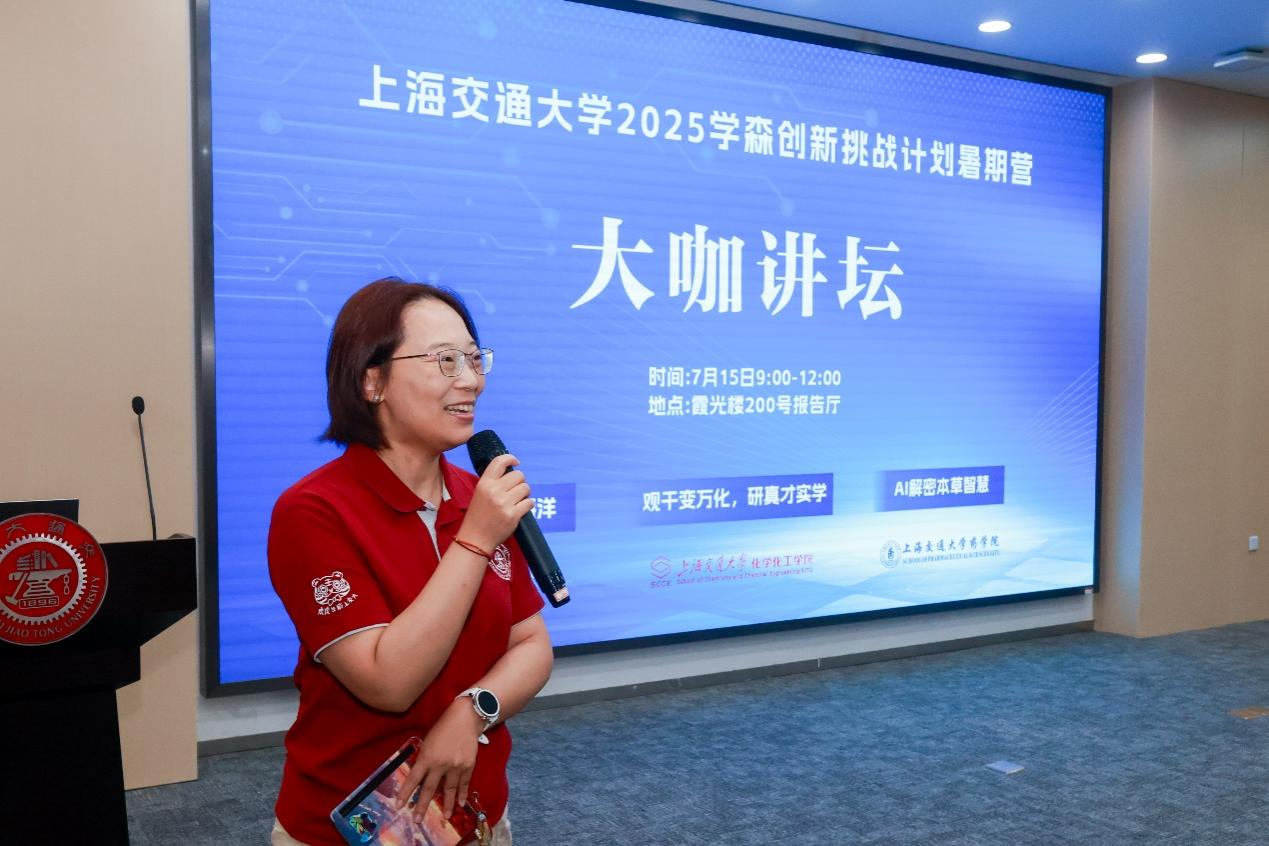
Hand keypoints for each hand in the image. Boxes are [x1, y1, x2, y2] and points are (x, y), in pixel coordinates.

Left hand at [396, 697, 486, 819]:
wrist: (466, 718)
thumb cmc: (443, 727)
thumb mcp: (428, 741)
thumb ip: (424, 759)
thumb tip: (420, 776)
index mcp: (427, 756)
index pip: (413, 779)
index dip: (405, 793)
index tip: (399, 806)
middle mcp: (440, 764)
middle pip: (430, 789)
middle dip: (422, 806)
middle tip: (417, 820)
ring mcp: (456, 766)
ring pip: (449, 790)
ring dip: (447, 805)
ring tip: (445, 818)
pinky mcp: (468, 765)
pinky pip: (464, 783)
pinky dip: (462, 794)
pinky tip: (460, 804)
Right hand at [460, 453, 532, 551]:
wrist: (475, 539)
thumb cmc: (478, 516)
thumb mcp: (480, 493)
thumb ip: (493, 482)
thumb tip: (513, 473)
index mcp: (484, 483)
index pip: (499, 462)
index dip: (511, 458)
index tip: (516, 462)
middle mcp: (494, 491)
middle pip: (518, 475)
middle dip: (520, 482)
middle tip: (515, 490)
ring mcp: (504, 503)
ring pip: (526, 488)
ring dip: (525, 494)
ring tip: (518, 500)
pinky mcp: (513, 515)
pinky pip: (530, 502)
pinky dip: (528, 505)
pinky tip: (521, 508)